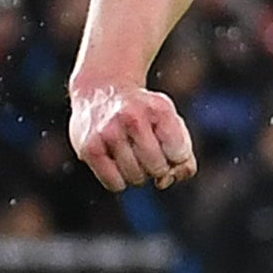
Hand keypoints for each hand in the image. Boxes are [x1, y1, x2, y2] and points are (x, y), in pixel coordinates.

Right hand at [70, 79, 196, 191]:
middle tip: (146, 151)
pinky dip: (118, 181)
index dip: (175, 156)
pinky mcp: (89, 148)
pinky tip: (115, 163)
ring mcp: (109, 132)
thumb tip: (168, 180)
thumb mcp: (170, 119)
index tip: (166, 145)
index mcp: (160, 109)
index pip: (179, 154)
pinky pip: (115, 184)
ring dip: (137, 174)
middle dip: (157, 167)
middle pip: (157, 168)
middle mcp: (133, 117)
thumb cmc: (143, 112)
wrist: (102, 88)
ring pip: (136, 178)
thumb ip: (183, 153)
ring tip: (130, 154)